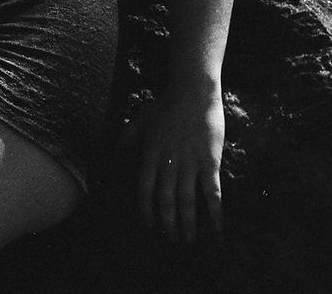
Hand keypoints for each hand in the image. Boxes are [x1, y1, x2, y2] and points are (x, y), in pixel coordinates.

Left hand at [116, 82, 224, 244]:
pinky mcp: (209, 161)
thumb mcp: (140, 120)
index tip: (150, 226)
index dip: (146, 211)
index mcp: (150, 154)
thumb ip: (127, 139)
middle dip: (168, 223)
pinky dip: (215, 212)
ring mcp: (189, 163)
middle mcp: (168, 162)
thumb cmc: (166, 105)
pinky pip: (212, 192)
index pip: (144, 190)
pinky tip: (217, 229)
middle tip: (171, 241)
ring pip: (187, 200)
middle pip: (165, 200)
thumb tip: (115, 155)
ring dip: (187, 223)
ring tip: (189, 240)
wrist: (192, 91)